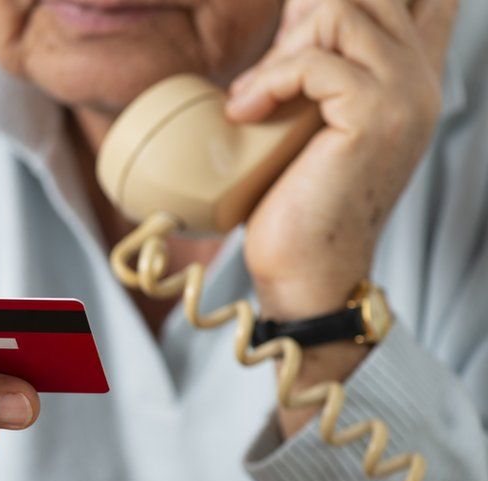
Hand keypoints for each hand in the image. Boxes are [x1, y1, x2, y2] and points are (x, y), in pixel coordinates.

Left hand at [226, 0, 456, 318]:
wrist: (307, 268)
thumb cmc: (299, 196)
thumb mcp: (312, 113)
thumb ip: (319, 61)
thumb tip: (298, 6)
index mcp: (411, 74)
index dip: (346, 4)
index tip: (296, 33)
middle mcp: (421, 77)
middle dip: (302, 20)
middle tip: (269, 74)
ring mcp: (406, 94)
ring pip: (340, 11)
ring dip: (280, 53)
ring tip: (254, 100)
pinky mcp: (376, 115)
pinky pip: (314, 60)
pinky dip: (268, 82)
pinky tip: (246, 114)